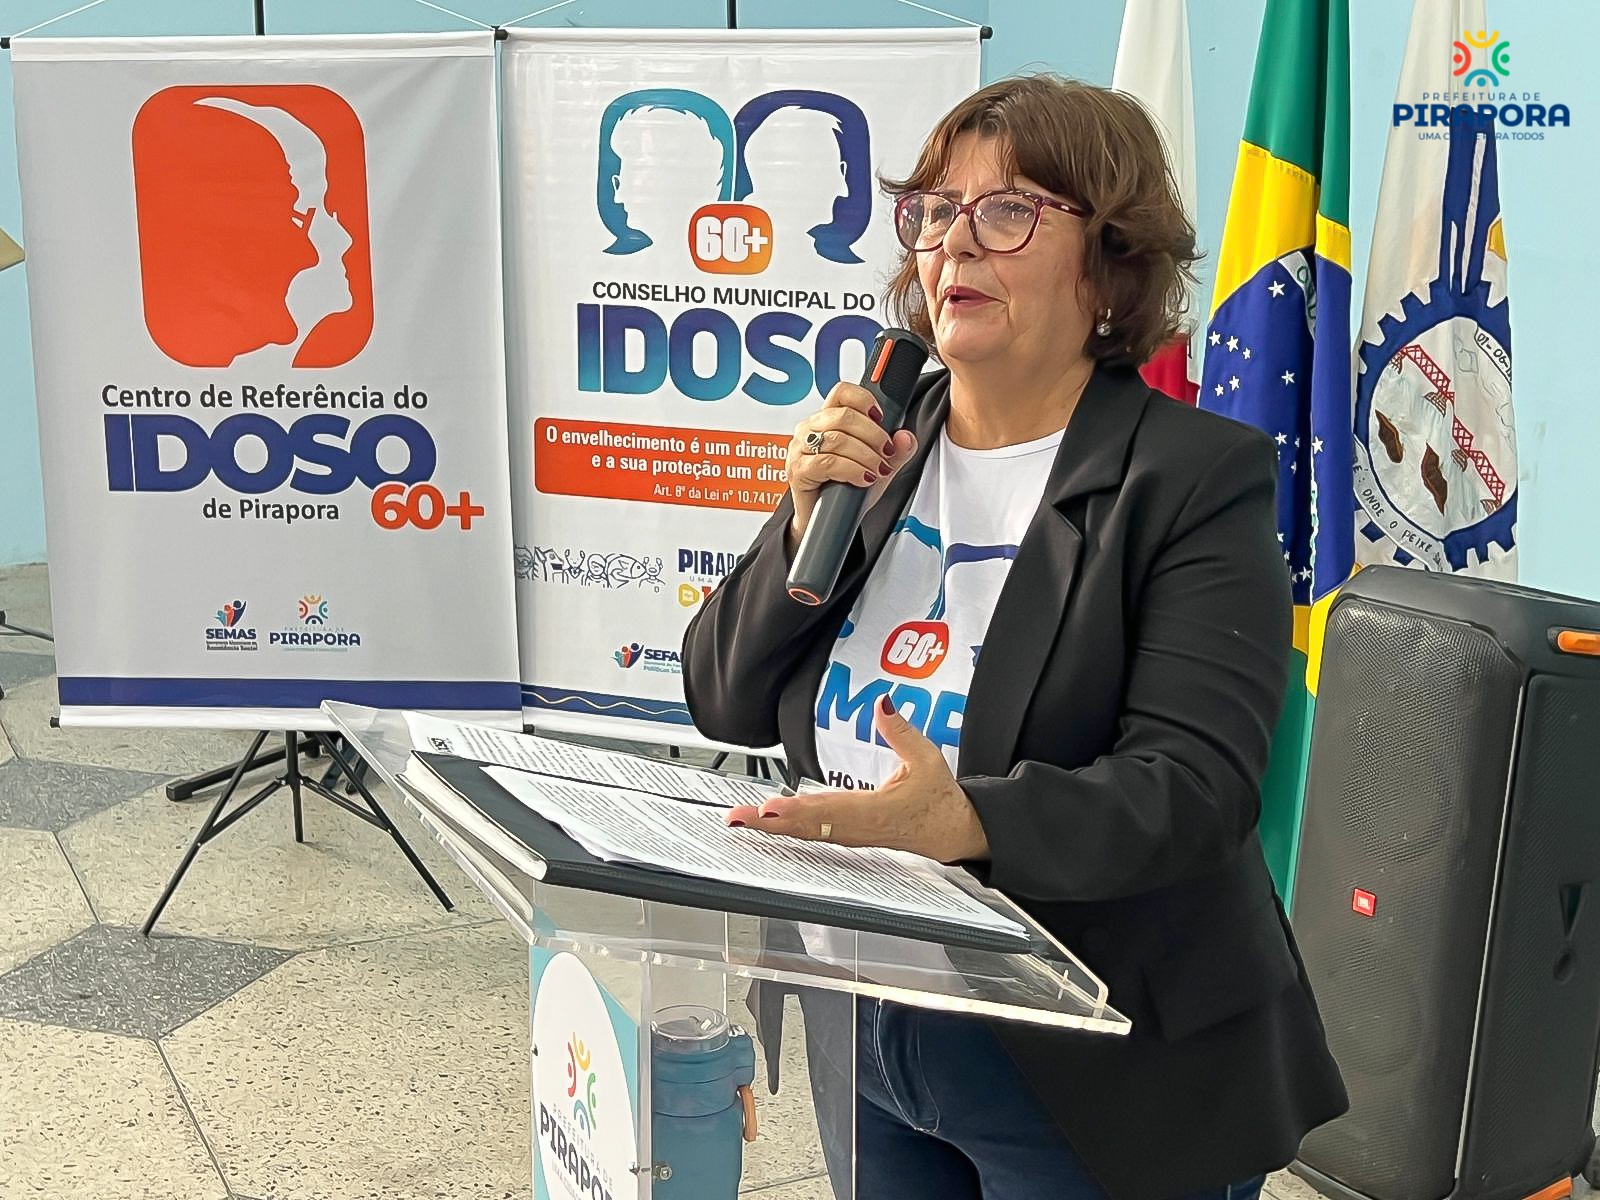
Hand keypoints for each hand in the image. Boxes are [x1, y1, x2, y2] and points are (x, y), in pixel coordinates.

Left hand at [726, 695, 989, 863]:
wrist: (953, 832)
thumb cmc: (940, 800)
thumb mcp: (926, 758)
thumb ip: (900, 730)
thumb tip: (882, 704)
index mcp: (876, 811)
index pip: (830, 811)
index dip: (798, 811)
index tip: (772, 808)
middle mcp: (859, 827)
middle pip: (809, 826)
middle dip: (772, 823)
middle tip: (740, 818)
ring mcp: (854, 836)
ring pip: (809, 833)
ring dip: (776, 828)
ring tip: (747, 820)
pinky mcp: (852, 837)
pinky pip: (817, 834)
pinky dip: (792, 829)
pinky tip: (773, 824)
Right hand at [786, 382, 917, 545]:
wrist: (825, 521)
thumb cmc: (844, 491)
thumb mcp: (877, 467)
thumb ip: (896, 452)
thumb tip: (906, 437)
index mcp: (826, 420)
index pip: (841, 393)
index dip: (864, 400)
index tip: (881, 418)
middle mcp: (809, 429)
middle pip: (843, 415)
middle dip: (873, 435)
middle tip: (886, 452)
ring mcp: (800, 449)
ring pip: (837, 439)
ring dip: (865, 455)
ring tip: (877, 469)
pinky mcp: (798, 470)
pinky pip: (827, 462)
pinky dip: (852, 470)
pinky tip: (863, 478)